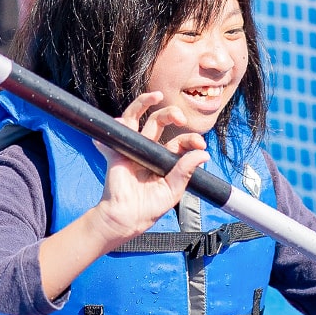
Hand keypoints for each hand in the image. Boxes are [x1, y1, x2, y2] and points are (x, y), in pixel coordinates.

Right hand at [87, 92, 208, 252]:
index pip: (180, 141)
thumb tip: (202, 154)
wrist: (127, 218)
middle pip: (159, 122)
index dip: (191, 139)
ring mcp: (132, 149)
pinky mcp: (116, 153)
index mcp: (165, 159)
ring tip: (155, 96)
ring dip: (144, 103)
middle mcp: (149, 149)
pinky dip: (113, 127)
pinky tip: (118, 121)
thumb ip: (185, 171)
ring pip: (136, 118)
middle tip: (180, 117)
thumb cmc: (149, 208)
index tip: (200, 144)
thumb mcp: (173, 190)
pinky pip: (113, 136)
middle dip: (171, 114)